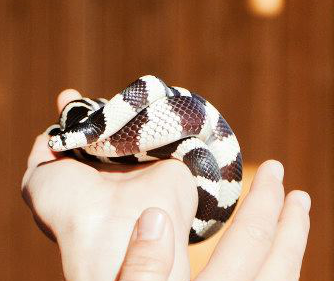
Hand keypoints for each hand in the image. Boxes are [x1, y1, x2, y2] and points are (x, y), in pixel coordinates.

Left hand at [22, 89, 197, 280]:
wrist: (114, 232)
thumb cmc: (67, 208)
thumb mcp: (36, 181)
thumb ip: (39, 157)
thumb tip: (49, 135)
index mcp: (88, 174)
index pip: (83, 136)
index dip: (74, 114)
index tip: (67, 95)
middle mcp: (117, 170)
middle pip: (111, 126)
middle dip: (101, 107)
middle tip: (93, 93)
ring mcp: (146, 164)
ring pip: (138, 122)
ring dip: (130, 106)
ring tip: (119, 95)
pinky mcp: (175, 160)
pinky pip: (169, 125)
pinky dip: (160, 108)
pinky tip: (148, 95)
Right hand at [117, 160, 310, 280]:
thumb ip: (141, 266)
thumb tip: (155, 218)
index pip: (251, 243)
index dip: (266, 203)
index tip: (275, 170)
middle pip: (279, 265)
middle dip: (291, 226)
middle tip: (298, 195)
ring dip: (290, 250)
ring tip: (291, 225)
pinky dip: (278, 272)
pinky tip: (268, 265)